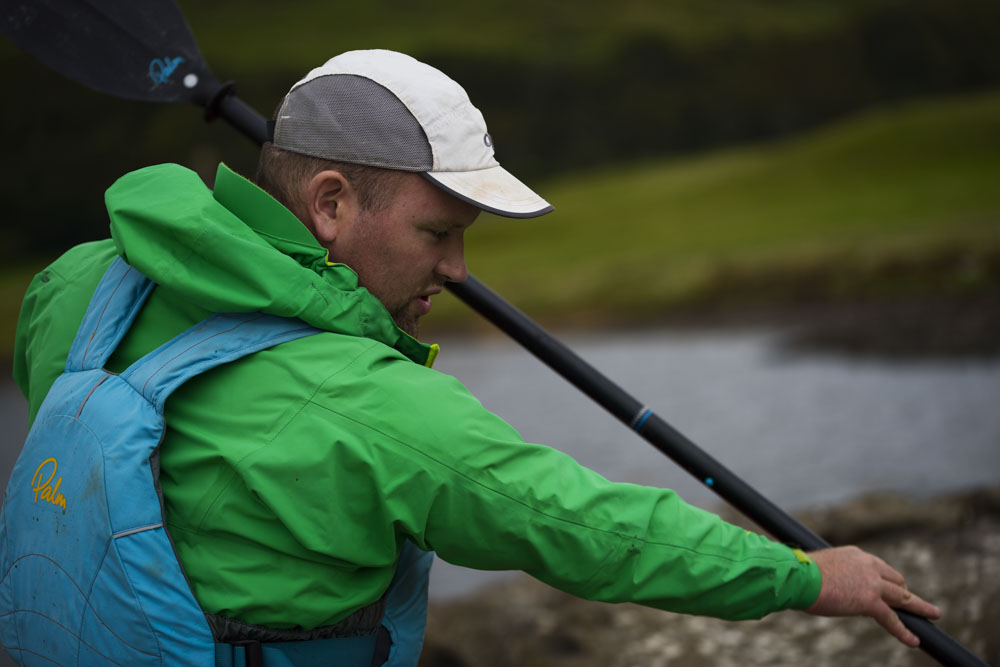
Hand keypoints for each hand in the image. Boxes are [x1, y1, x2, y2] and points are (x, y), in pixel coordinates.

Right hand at [805, 546, 940, 646]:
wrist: (800, 577)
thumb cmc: (801, 573)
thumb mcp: (821, 568)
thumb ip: (832, 574)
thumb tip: (824, 583)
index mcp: (856, 555)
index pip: (879, 567)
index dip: (885, 580)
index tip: (886, 587)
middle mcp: (869, 566)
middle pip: (896, 580)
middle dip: (904, 592)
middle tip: (910, 602)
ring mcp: (872, 584)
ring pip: (903, 597)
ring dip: (919, 606)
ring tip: (933, 614)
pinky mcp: (870, 602)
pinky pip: (892, 619)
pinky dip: (903, 631)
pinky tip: (914, 640)